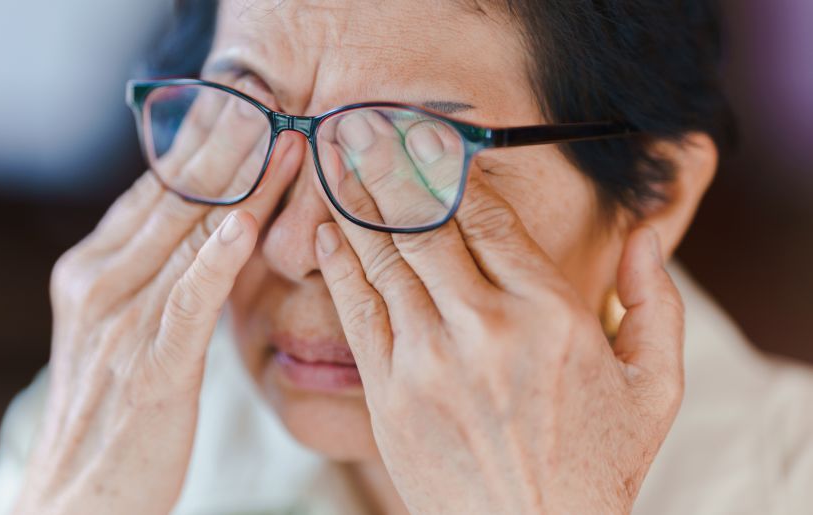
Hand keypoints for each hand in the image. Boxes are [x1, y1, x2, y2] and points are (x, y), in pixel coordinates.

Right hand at [14, 80, 300, 513]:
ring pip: (191, 239)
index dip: (207, 148)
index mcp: (91, 270)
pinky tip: (247, 225)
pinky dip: (216, 261)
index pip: (155, 192)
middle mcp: (100, 284)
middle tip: (283, 109)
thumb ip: (151, 275)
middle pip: (178, 202)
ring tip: (288, 144)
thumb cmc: (113, 411)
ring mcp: (122, 323)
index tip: (254, 112)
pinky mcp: (153, 368)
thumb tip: (200, 228)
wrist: (79, 494)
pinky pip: (188, 302)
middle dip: (234, 152)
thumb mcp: (119, 327)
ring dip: (244, 189)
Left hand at [314, 113, 684, 513]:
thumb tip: (644, 238)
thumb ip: (655, 305)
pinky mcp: (389, 395)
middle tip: (367, 127)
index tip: (432, 140)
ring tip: (337, 159)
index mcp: (551, 315)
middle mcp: (484, 328)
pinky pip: (358, 313)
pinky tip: (329, 230)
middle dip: (393, 168)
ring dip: (357, 203)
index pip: (491, 220)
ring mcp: (429, 361)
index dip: (455, 173)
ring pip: (385, 260)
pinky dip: (340, 265)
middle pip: (427, 225)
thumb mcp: (655, 388)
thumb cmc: (598, 466)